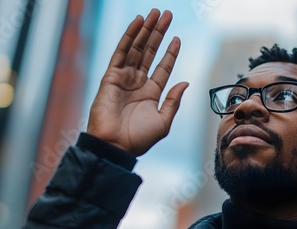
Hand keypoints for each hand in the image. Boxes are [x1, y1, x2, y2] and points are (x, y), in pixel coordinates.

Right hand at [87, 9, 187, 156]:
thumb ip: (173, 101)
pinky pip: (121, 52)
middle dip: (158, 33)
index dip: (170, 52)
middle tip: (166, 15)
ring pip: (137, 48)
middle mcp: (138, 83)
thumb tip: (186, 82)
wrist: (116, 147)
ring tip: (154, 14)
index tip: (177, 38)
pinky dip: (130, 36)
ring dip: (146, 30)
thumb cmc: (139, 139)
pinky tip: (138, 22)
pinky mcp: (111, 77)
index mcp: (151, 93)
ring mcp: (124, 78)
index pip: (162, 67)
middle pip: (150, 52)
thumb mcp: (163, 121)